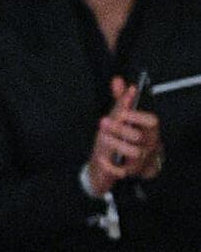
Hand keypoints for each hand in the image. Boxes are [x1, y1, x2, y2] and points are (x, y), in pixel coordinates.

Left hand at [88, 78, 162, 194]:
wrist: (123, 163)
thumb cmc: (124, 137)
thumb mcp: (120, 118)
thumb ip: (120, 100)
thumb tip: (117, 80)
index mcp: (149, 129)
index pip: (151, 121)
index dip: (136, 116)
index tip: (120, 111)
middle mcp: (148, 143)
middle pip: (139, 136)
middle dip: (120, 128)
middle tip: (103, 121)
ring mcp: (141, 159)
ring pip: (134, 152)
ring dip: (116, 144)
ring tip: (102, 137)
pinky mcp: (130, 172)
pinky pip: (122, 171)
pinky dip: (110, 165)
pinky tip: (101, 158)